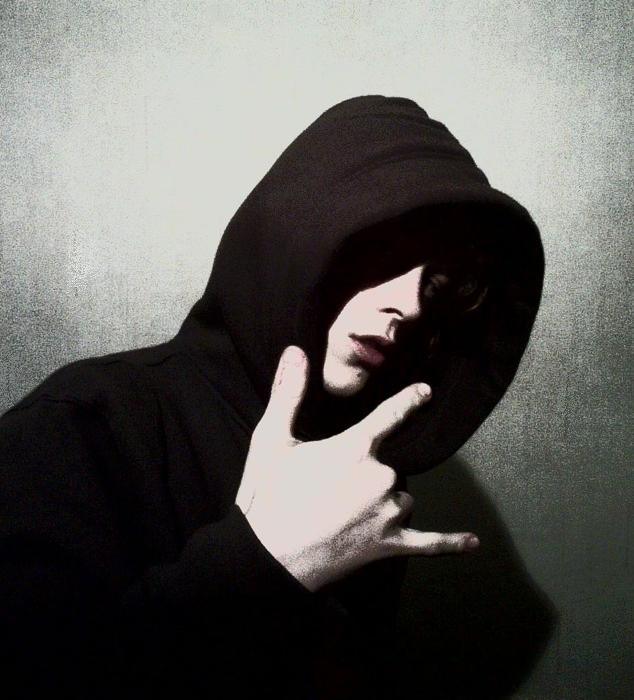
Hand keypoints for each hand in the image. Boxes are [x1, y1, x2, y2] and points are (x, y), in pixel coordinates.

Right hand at [235, 345, 478, 591]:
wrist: (267, 558)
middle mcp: (380, 477)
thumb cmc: (268, 496)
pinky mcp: (390, 545)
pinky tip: (471, 543)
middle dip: (367, 474)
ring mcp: (388, 514)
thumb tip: (295, 351)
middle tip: (330, 492)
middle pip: (389, 466)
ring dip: (383, 502)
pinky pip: (429, 543)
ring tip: (345, 516)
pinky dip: (449, 543)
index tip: (426, 391)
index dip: (409, 401)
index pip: (389, 415)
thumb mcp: (271, 439)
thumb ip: (288, 393)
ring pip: (401, 498)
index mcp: (355, 449)